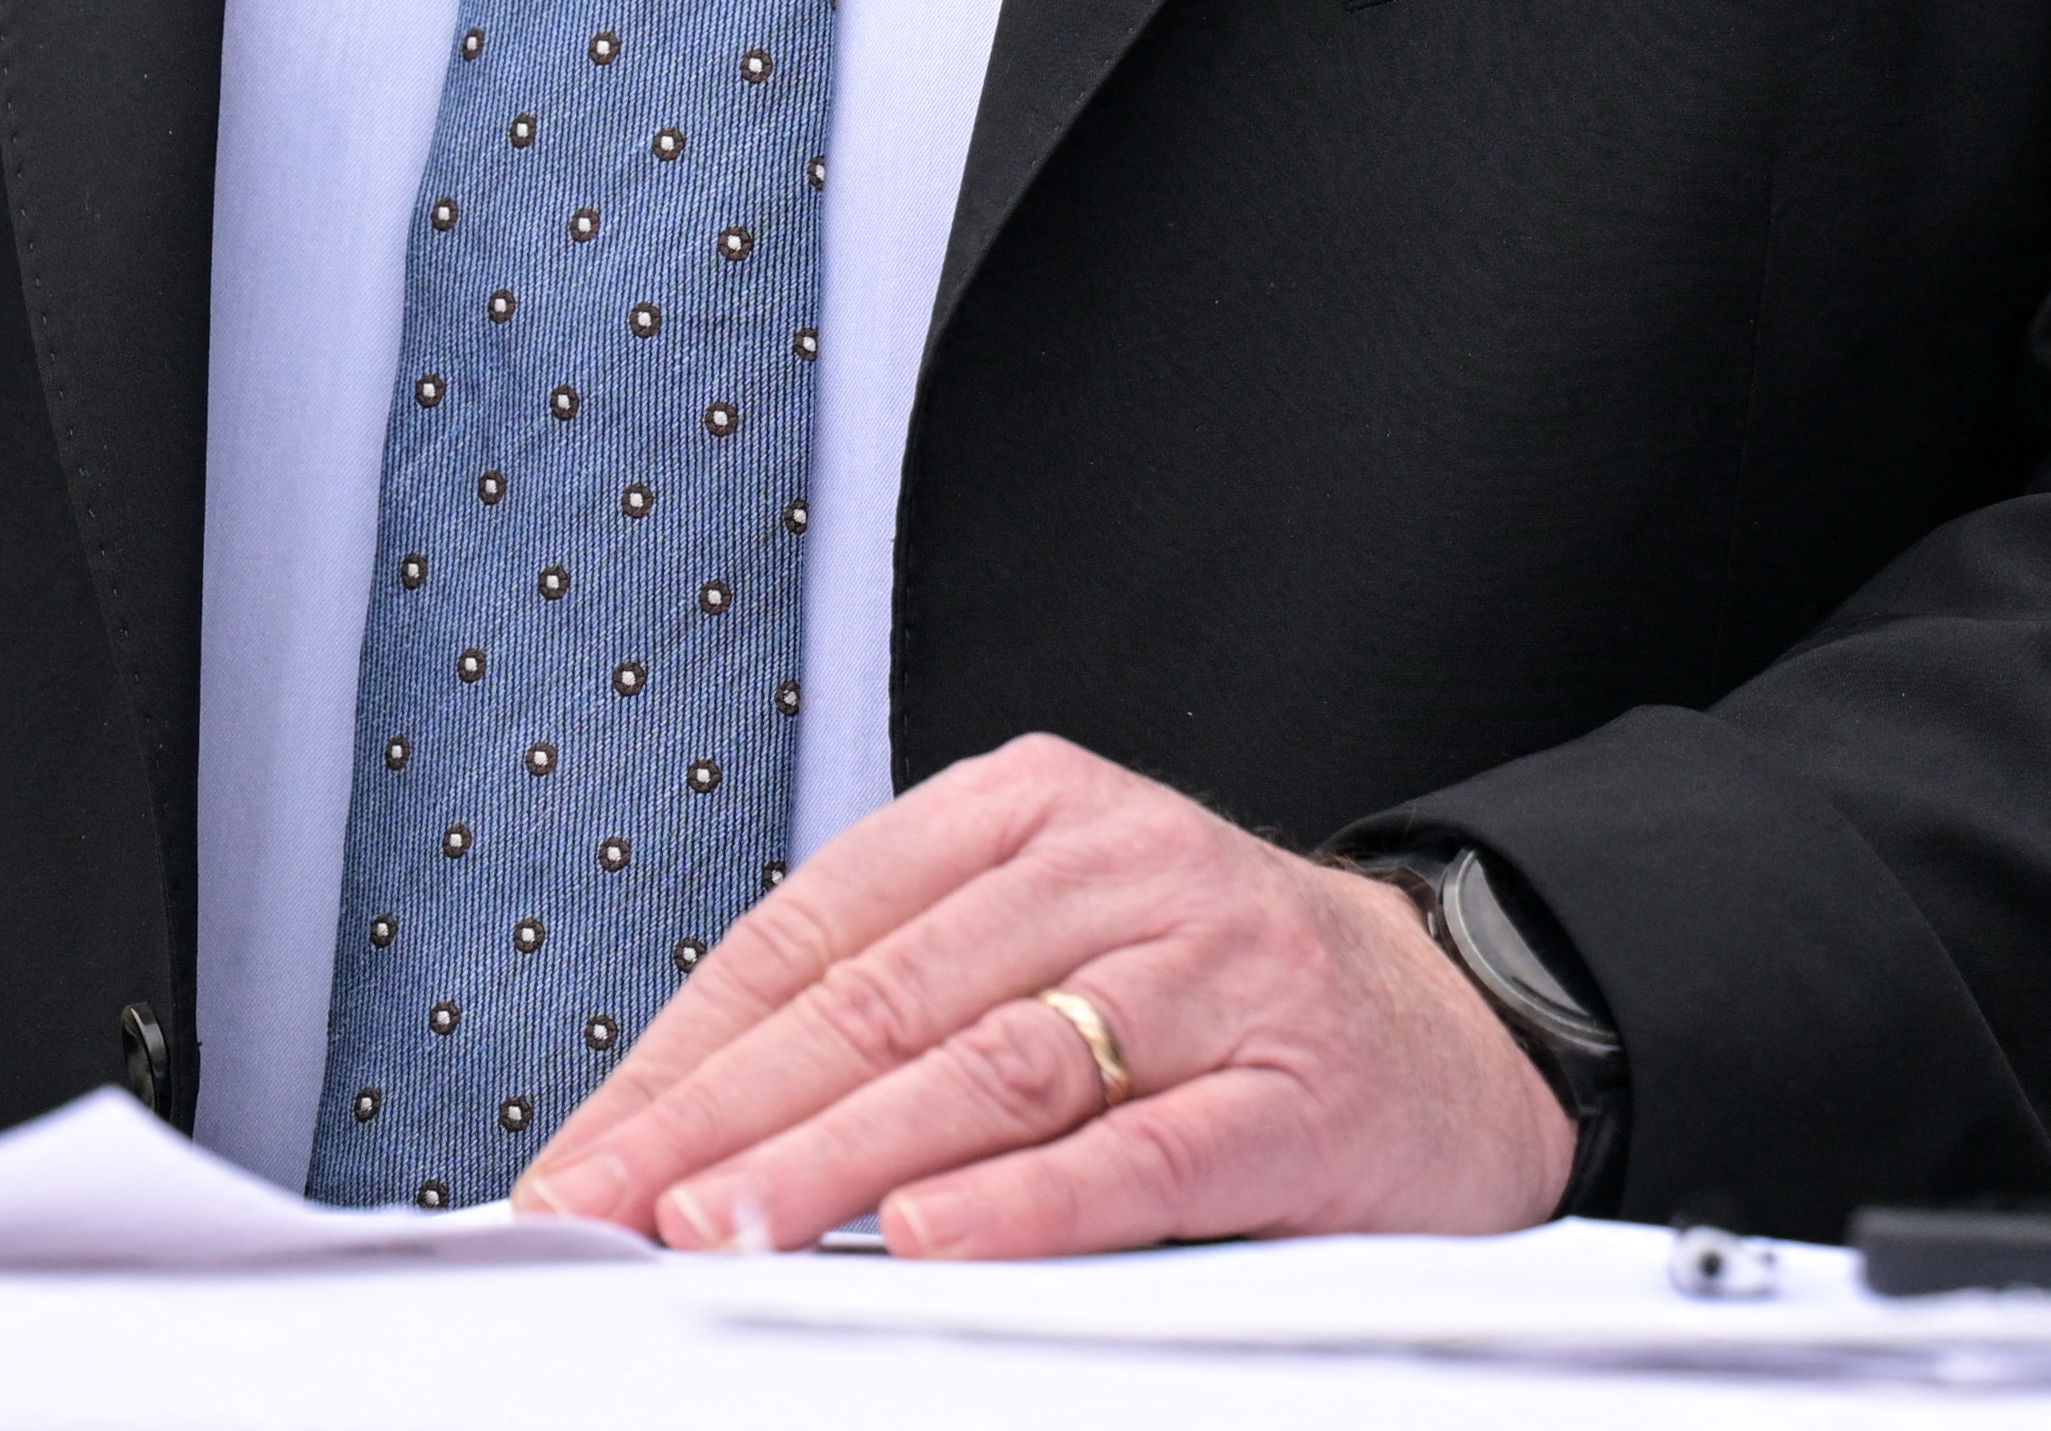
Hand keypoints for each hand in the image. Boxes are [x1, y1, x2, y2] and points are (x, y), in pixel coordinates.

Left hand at [514, 732, 1572, 1258]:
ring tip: (724, 1230)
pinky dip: (1026, 1202)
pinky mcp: (1293, 1086)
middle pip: (885, 995)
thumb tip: (686, 1141)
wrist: (1467, 1020)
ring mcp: (1216, 968)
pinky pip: (1140, 1148)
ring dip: (839, 1158)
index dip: (683, 1051)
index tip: (583, 1158)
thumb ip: (899, 1010)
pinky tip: (932, 1241)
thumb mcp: (1052, 943)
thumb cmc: (1216, 998)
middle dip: (725, 1118)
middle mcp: (1121, 865)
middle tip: (613, 1208)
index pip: (816, 926)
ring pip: (993, 1066)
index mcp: (1034, 809)